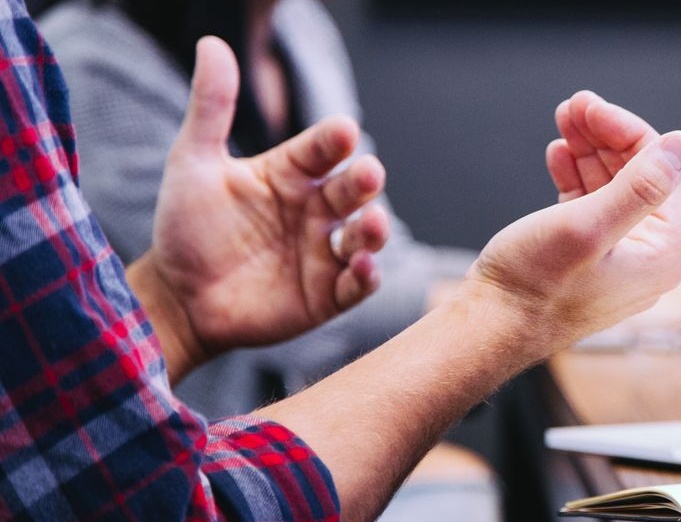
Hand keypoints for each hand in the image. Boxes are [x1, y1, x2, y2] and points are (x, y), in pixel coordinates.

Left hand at [129, 37, 389, 376]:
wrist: (176, 297)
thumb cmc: (186, 227)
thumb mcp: (193, 163)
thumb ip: (211, 108)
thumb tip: (212, 44)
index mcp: (291, 174)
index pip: (322, 149)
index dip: (334, 140)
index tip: (342, 131)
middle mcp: (315, 210)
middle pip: (352, 190)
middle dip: (364, 181)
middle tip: (368, 173)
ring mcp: (324, 252)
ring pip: (365, 235)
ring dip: (375, 229)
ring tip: (372, 224)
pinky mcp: (326, 295)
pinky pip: (357, 284)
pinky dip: (366, 276)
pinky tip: (361, 267)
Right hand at [464, 92, 680, 353]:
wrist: (489, 328)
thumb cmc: (534, 287)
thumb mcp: (588, 226)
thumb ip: (640, 186)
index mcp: (662, 254)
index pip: (663, 171)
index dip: (627, 131)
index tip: (590, 106)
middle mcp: (647, 258)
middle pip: (639, 176)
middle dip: (606, 136)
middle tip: (573, 105)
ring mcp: (617, 258)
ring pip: (612, 186)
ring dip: (589, 150)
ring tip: (564, 121)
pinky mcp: (587, 258)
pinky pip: (591, 205)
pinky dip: (576, 176)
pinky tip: (559, 155)